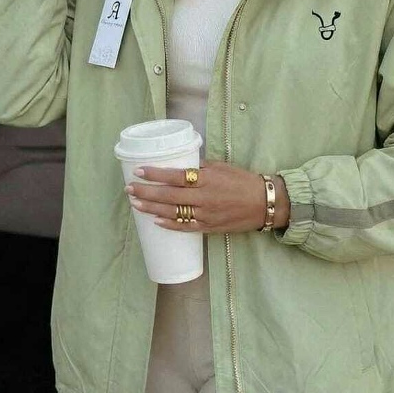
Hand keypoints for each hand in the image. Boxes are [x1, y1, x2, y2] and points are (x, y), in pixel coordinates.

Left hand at [124, 160, 290, 233]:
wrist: (264, 203)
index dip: (155, 174)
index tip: (139, 171)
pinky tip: (156, 222)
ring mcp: (205, 214)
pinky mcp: (209, 227)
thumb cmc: (243, 181)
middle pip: (168, 196)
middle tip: (129, 190)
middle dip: (146, 193)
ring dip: (152, 209)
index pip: (175, 176)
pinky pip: (185, 227)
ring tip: (136, 205)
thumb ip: (200, 167)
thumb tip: (181, 165)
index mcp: (206, 179)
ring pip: (173, 213)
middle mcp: (203, 198)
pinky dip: (170, 225)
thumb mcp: (222, 167)